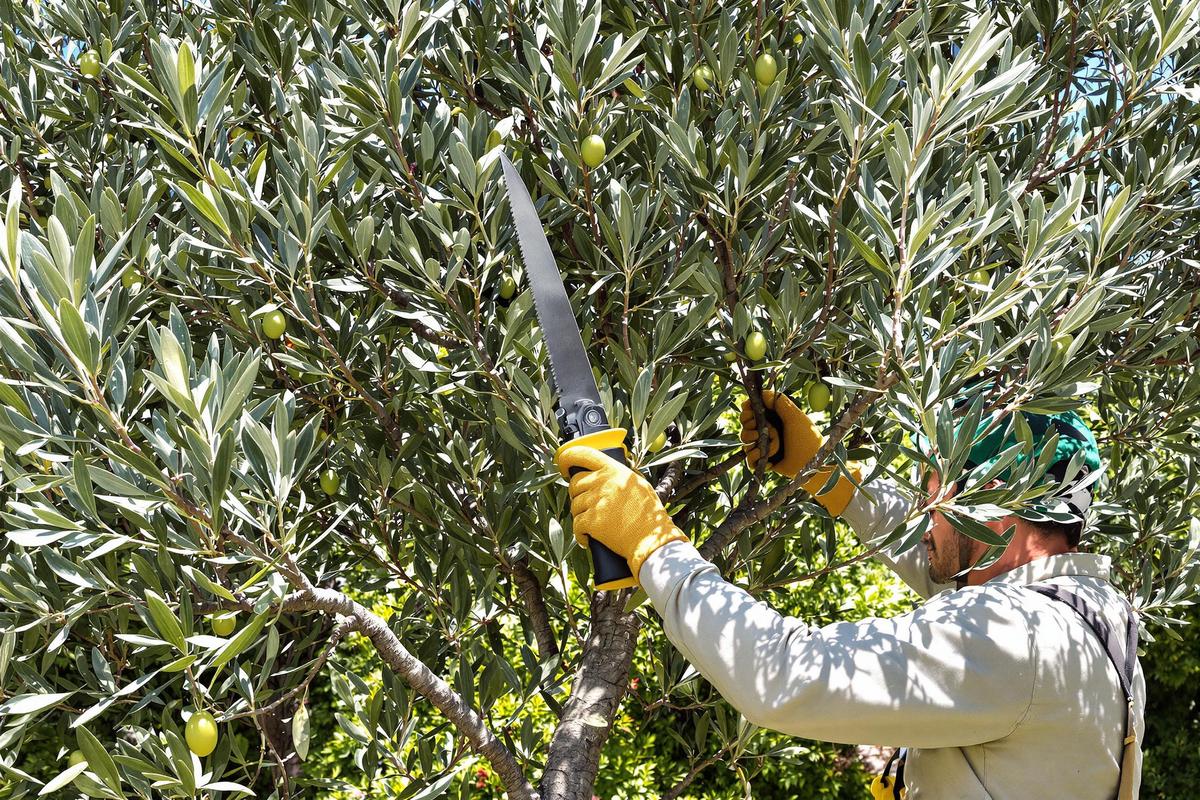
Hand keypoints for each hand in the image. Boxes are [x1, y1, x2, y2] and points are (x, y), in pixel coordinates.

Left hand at [554, 445, 687, 584]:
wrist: (651, 540)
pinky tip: (590, 538)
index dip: (567, 458)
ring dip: (581, 515)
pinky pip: (576, 525)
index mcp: (614, 470)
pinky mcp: (591, 521)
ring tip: (595, 523)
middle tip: (588, 505)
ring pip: (574, 505)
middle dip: (577, 494)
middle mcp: (603, 482)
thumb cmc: (649, 516)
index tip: (564, 465)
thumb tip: (603, 473)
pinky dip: (581, 534)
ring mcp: (596, 501)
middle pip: (575, 483)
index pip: (583, 454)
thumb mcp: (639, 485)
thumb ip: (620, 476)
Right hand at [739, 390, 860, 515]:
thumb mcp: (794, 416)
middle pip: (744, 426)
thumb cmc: (806, 438)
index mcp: (772, 418)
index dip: (747, 411)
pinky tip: (769, 459)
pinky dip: (756, 457)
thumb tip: (763, 392)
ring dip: (757, 444)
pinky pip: (749, 458)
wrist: (811, 463)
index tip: (750, 413)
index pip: (750, 411)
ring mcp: (763, 446)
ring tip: (773, 446)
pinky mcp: (762, 460)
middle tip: (761, 431)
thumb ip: (779, 402)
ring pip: (745, 442)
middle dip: (750, 428)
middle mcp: (766, 430)